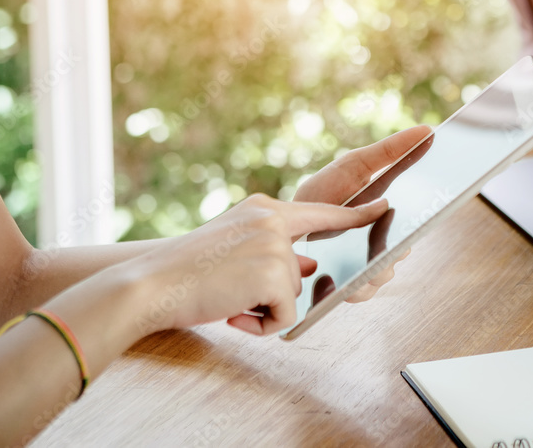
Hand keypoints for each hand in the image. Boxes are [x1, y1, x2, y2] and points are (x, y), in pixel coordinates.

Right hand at [130, 193, 388, 335]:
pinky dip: (260, 325)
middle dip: (279, 289)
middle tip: (240, 292)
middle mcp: (273, 219)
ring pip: (292, 295)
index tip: (383, 208)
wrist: (149, 284)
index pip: (320, 211)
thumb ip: (274, 252)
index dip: (354, 214)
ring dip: (262, 309)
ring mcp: (277, 245)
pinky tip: (230, 313)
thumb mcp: (235, 250)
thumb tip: (309, 265)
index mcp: (263, 208)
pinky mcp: (275, 274)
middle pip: (305, 265)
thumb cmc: (185, 272)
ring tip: (225, 301)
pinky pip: (286, 315)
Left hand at [294, 125, 431, 300]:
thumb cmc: (326, 191)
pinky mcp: (348, 285)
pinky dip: (356, 287)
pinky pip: (361, 292)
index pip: (421, 219)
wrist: (287, 220)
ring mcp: (368, 266)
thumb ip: (390, 150)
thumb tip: (427, 130)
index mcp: (393, 215)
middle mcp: (386, 243)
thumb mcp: (357, 164)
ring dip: (378, 269)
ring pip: (385, 273)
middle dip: (400, 247)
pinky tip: (344, 279)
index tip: (426, 212)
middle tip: (395, 241)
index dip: (427, 218)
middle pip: (404, 250)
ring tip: (367, 262)